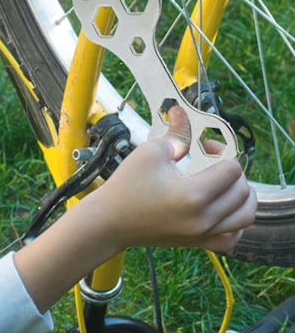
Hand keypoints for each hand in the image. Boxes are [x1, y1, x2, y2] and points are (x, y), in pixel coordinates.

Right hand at [91, 106, 256, 252]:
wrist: (110, 220)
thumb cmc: (126, 186)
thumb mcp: (151, 151)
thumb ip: (176, 133)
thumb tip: (181, 112)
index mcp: (194, 195)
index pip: (232, 170)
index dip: (222, 151)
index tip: (205, 146)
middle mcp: (204, 219)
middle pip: (243, 192)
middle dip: (233, 171)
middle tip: (213, 160)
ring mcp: (202, 234)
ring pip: (245, 216)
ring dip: (241, 195)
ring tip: (224, 183)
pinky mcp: (198, 243)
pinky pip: (232, 237)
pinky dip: (235, 222)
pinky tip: (222, 208)